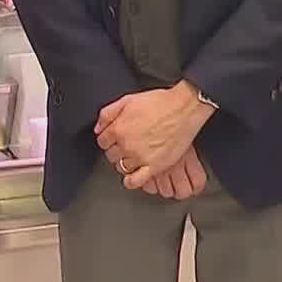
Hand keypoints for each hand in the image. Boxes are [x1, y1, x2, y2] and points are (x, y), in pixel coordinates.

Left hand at [96, 81, 215, 190]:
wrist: (183, 109)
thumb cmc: (159, 103)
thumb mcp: (128, 100)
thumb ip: (108, 114)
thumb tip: (98, 128)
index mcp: (118, 128)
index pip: (102, 141)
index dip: (107, 139)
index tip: (112, 139)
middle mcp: (127, 145)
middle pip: (111, 155)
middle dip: (115, 150)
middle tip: (124, 146)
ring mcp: (140, 157)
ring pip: (122, 167)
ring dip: (124, 162)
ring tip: (132, 156)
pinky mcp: (155, 166)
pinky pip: (136, 180)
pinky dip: (131, 181)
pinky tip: (131, 178)